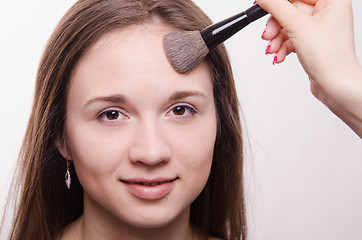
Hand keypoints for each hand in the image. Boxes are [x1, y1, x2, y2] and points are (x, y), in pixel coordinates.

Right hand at [256, 0, 361, 137]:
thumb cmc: (330, 58)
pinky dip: (282, 47)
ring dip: (276, 39)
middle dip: (275, 26)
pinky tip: (279, 55)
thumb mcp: (297, 26)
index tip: (261, 5)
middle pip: (290, 9)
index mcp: (332, 0)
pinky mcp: (311, 41)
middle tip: (268, 36)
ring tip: (273, 50)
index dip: (277, 2)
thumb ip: (276, 6)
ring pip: (287, 25)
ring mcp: (319, 27)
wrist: (335, 86)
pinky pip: (290, 37)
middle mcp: (327, 11)